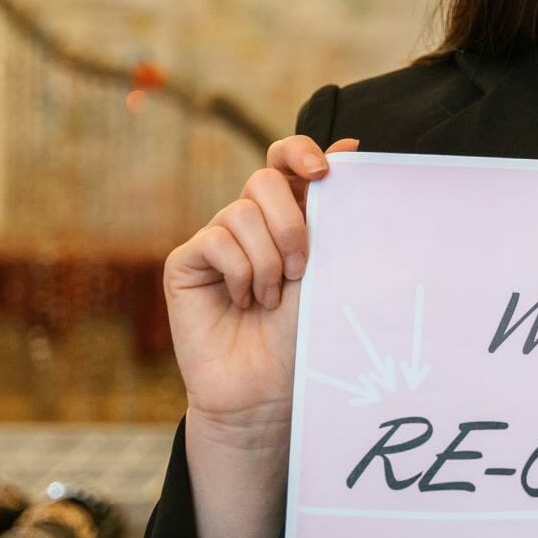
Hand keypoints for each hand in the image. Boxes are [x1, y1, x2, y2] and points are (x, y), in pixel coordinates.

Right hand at [164, 134, 356, 440]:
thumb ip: (333, 214)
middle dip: (290, 221)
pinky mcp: (186, 262)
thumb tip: (351, 146)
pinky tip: (241, 304)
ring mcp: (216, 240)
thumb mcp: (328, 269)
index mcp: (290, 217)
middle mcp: (251, 223)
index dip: (300, 152)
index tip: (325, 172)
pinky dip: (239, 274)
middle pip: (264, 180)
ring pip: (241, 214)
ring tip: (271, 302)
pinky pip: (215, 242)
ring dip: (268, 262)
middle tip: (303, 269)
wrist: (269, 391)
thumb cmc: (305, 335)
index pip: (286, 160)